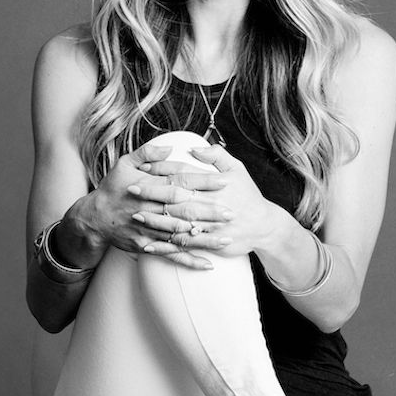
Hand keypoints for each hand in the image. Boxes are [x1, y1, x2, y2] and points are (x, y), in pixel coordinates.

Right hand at [58, 142, 229, 269]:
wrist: (93, 218)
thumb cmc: (112, 188)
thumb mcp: (123, 163)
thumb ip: (147, 152)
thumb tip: (170, 147)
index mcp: (149, 187)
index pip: (181, 183)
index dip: (202, 183)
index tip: (223, 182)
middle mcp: (150, 209)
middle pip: (184, 211)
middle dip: (209, 212)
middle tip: (231, 212)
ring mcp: (149, 230)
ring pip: (181, 235)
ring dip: (205, 238)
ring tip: (227, 238)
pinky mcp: (147, 246)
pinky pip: (171, 255)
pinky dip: (190, 261)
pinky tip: (207, 264)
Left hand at [129, 144, 276, 257]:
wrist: (264, 226)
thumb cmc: (248, 195)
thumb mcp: (238, 169)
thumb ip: (217, 156)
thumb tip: (195, 148)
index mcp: (214, 184)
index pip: (183, 173)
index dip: (161, 169)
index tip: (142, 167)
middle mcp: (210, 203)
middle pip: (176, 196)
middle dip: (152, 192)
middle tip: (131, 188)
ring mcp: (208, 225)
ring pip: (177, 221)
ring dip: (155, 219)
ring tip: (135, 214)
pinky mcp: (208, 242)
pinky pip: (183, 245)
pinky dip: (165, 246)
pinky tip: (148, 244)